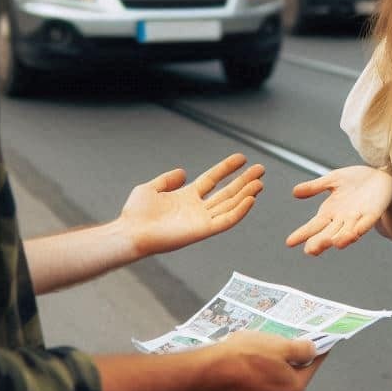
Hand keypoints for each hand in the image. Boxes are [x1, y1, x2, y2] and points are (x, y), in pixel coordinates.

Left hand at [119, 154, 264, 257]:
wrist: (130, 232)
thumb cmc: (135, 215)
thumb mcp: (150, 188)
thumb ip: (167, 180)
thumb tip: (183, 172)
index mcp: (186, 197)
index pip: (212, 180)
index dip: (227, 168)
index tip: (242, 158)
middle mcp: (197, 208)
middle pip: (226, 192)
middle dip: (244, 181)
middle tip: (260, 169)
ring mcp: (201, 220)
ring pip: (230, 205)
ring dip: (246, 194)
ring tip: (260, 182)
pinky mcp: (202, 231)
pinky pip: (226, 220)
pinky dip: (240, 211)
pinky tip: (250, 200)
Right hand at [201, 331, 323, 390]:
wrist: (205, 373)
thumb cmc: (244, 355)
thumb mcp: (277, 344)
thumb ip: (300, 349)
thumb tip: (313, 350)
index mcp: (291, 388)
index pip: (311, 366)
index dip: (315, 351)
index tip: (318, 341)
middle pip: (288, 378)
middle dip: (286, 361)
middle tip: (280, 342)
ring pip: (267, 386)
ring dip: (265, 372)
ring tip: (256, 352)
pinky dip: (249, 381)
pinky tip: (239, 366)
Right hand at [286, 165, 391, 255]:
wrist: (380, 177)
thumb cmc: (355, 181)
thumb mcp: (332, 180)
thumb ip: (315, 186)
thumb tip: (294, 192)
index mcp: (330, 212)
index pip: (313, 226)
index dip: (302, 234)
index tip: (289, 242)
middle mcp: (341, 219)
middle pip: (328, 233)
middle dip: (320, 242)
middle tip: (310, 250)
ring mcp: (357, 218)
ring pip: (346, 232)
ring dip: (340, 238)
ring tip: (333, 243)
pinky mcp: (372, 213)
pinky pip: (365, 223)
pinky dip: (359, 228)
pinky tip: (354, 233)